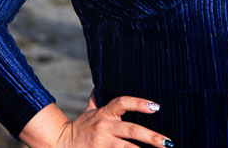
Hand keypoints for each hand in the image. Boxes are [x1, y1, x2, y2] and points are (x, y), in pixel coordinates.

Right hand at [56, 95, 172, 147]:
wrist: (60, 145)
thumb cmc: (79, 128)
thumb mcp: (88, 112)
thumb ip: (97, 100)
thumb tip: (100, 85)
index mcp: (104, 113)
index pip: (122, 103)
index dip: (139, 103)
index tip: (156, 107)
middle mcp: (104, 127)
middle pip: (131, 130)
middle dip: (151, 137)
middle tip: (167, 142)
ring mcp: (102, 143)